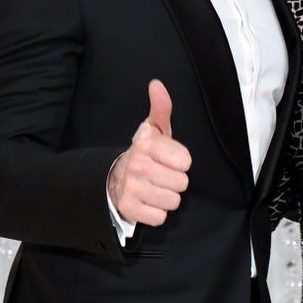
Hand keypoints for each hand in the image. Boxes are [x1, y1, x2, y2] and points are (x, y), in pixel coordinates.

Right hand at [108, 80, 191, 226]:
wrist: (116, 177)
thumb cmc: (144, 153)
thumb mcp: (154, 129)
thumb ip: (161, 108)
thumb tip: (157, 85)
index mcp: (146, 143)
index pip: (186, 162)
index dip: (180, 162)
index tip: (168, 158)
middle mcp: (137, 164)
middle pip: (182, 183)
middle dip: (174, 181)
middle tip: (161, 174)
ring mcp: (131, 187)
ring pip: (173, 201)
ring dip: (166, 197)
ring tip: (155, 186)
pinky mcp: (129, 208)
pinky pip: (160, 217)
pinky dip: (156, 212)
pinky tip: (148, 200)